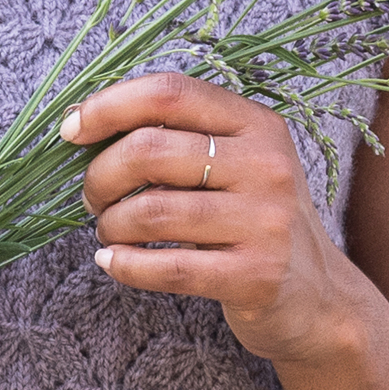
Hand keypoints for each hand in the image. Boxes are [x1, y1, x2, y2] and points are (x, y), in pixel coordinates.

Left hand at [67, 72, 365, 368]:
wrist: (316, 296)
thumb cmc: (253, 221)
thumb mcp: (236, 163)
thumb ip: (180, 137)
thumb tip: (87, 125)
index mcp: (257, 123)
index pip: (169, 92)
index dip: (108, 106)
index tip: (72, 130)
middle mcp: (266, 165)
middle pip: (150, 150)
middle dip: (101, 175)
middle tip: (93, 198)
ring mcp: (266, 221)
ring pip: (152, 211)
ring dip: (111, 224)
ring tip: (108, 231)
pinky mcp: (257, 275)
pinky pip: (168, 267)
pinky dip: (125, 265)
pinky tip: (113, 262)